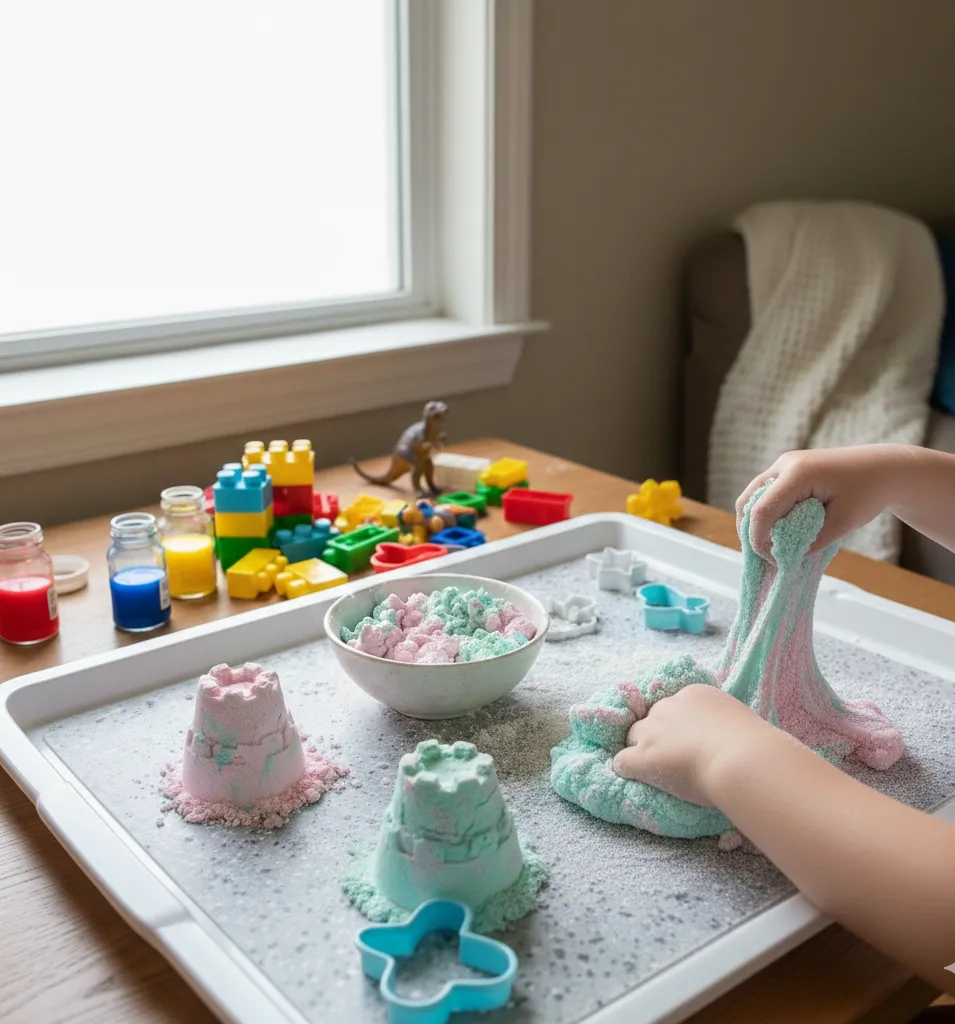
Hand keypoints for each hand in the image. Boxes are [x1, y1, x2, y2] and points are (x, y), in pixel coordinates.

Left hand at [612, 685, 767, 805]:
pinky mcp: (643, 757)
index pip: (675, 707)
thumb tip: (732, 737)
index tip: (690, 740)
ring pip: (633, 737)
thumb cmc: (753, 745)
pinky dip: (627, 769)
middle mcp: (668, 707)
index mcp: (694, 694)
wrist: (742, 760)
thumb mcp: (739, 721)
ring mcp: (653, 731)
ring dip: (640, 750)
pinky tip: (636, 778)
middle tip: (672, 756)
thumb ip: (727, 723)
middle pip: (650, 718)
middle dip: (657, 735)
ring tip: (655, 769)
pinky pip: (622, 761)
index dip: (679, 726)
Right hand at [735, 445, 914, 559]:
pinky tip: (776, 531)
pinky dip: (764, 513)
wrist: (884, 468)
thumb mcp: (844, 522)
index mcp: (797, 473)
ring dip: (755, 522)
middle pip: (748, 501)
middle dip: (751, 531)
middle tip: (766, 555)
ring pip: (752, 496)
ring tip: (768, 545)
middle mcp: (784, 464)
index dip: (759, 539)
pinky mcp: (787, 469)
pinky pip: (764, 492)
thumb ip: (814, 541)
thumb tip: (788, 556)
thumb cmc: (869, 492)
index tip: (772, 561)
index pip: (762, 511)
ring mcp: (784, 464)